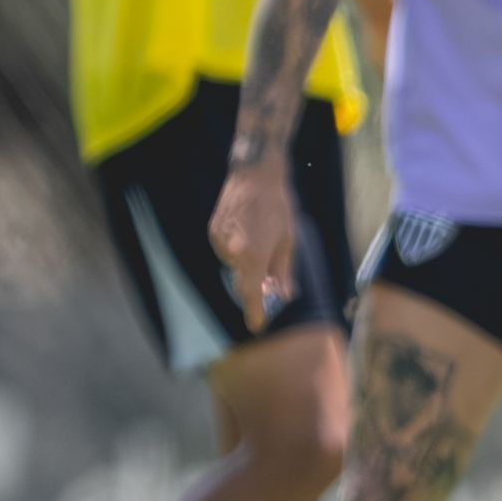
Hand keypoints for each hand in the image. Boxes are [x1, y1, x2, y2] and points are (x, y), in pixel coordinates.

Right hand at [208, 163, 297, 332]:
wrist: (255, 173)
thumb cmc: (278, 206)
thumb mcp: (288, 240)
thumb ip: (284, 271)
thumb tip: (284, 294)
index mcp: (253, 257)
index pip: (251, 295)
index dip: (254, 313)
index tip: (256, 326)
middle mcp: (232, 253)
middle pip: (242, 281)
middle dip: (255, 285)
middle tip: (270, 281)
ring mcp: (219, 242)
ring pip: (234, 265)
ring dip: (246, 263)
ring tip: (260, 239)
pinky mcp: (212, 231)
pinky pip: (225, 250)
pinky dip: (237, 250)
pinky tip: (248, 231)